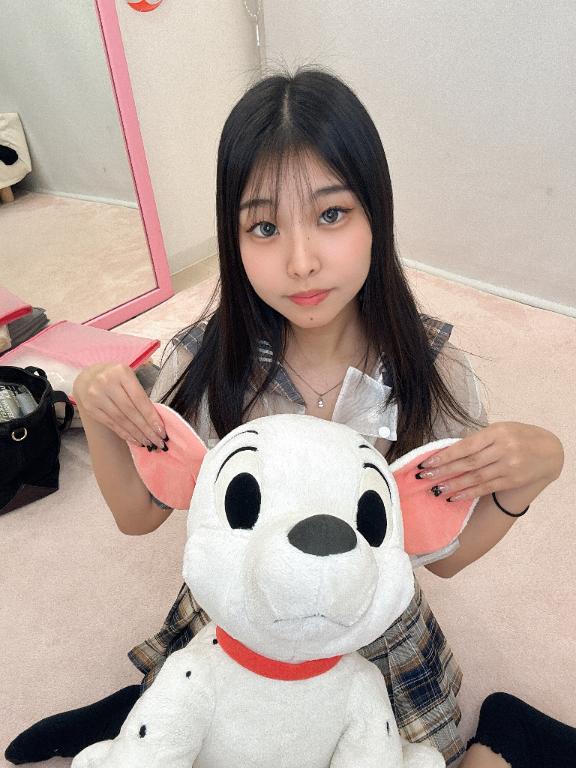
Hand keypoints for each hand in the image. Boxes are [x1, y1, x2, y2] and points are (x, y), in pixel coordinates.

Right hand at [73, 363, 166, 448]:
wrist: (88, 377)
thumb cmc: (115, 377)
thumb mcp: (128, 377)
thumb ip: (140, 394)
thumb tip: (156, 420)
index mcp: (121, 372)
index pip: (139, 399)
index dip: (151, 416)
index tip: (162, 431)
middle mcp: (106, 383)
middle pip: (130, 411)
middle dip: (146, 429)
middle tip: (158, 441)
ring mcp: (96, 396)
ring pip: (121, 420)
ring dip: (137, 434)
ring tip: (148, 443)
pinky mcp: (90, 408)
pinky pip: (111, 424)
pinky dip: (125, 434)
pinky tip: (135, 440)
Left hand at [416, 422, 563, 500]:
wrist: (550, 451)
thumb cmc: (519, 436)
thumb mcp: (500, 429)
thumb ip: (478, 439)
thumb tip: (449, 450)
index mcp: (496, 432)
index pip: (465, 446)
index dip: (445, 455)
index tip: (427, 462)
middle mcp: (503, 449)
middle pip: (468, 463)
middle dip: (443, 471)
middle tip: (424, 477)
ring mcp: (509, 466)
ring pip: (475, 478)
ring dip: (453, 485)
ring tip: (436, 489)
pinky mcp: (512, 480)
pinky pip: (486, 488)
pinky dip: (468, 493)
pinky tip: (454, 497)